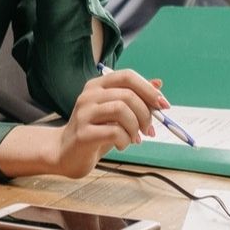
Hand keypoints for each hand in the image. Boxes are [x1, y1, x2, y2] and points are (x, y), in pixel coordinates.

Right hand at [48, 71, 165, 178]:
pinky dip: (125, 140)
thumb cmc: (95, 132)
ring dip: (135, 127)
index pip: (127, 76)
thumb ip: (135, 98)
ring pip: (121, 110)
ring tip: (133, 139)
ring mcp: (84, 113)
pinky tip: (121, 145)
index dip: (149, 89)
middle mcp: (89, 95)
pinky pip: (114, 132)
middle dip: (145, 114)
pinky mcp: (83, 133)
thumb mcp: (116, 114)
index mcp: (97, 85)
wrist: (66, 153)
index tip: (163, 105)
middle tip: (148, 130)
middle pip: (127, 95)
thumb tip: (158, 83)